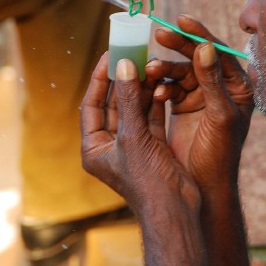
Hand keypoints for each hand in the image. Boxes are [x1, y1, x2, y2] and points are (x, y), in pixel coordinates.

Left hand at [81, 54, 200, 213]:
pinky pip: (149, 117)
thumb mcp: (134, 136)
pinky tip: (161, 82)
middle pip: (111, 104)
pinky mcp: (152, 146)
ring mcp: (131, 146)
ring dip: (139, 87)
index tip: (108, 55)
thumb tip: (123, 65)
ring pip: (132, 108)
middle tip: (129, 53)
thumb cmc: (148, 181)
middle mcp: (110, 146)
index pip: (90, 104)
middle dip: (121, 80)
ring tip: (148, 62)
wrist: (176, 211)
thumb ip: (128, 99)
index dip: (98, 79)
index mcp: (94, 147)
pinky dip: (154, 100)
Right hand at [145, 16, 253, 191]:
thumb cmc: (220, 154)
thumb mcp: (219, 115)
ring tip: (151, 70)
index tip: (181, 20)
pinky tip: (155, 94)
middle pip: (197, 57)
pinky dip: (160, 88)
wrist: (205, 186)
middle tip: (158, 35)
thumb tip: (205, 47)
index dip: (200, 35)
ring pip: (179, 71)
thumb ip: (212, 81)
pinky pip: (168, 87)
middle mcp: (221, 87)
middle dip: (177, 46)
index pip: (218, 52)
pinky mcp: (183, 106)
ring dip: (164, 70)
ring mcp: (201, 96)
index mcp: (239, 87)